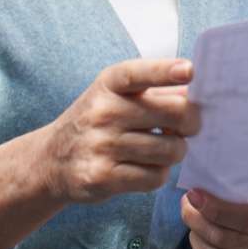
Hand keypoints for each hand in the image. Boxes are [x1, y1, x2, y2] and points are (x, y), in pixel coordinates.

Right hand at [39, 58, 199, 204]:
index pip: (139, 73)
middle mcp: (104, 111)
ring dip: (175, 152)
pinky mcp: (102, 177)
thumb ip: (156, 90)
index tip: (189, 71)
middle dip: (191, 123)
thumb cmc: (98, 122)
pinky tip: (148, 168)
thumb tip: (194, 93)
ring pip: (169, 149)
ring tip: (164, 150)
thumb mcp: (116, 95)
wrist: (53, 160)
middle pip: (173, 114)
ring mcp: (101, 145)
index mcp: (109, 83)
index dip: (165, 71)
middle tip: (188, 128)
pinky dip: (159, 174)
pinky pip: (154, 177)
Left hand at [183, 188, 247, 248]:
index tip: (194, 195)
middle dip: (199, 221)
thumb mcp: (240, 186)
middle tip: (186, 206)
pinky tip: (197, 241)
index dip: (217, 210)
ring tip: (191, 224)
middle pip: (227, 238)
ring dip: (197, 238)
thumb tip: (195, 191)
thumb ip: (224, 185)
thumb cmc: (240, 199)